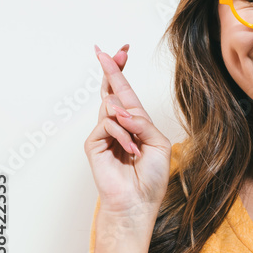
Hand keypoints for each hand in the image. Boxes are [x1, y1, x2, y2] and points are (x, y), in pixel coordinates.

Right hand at [83, 44, 171, 219]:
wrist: (138, 202)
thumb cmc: (150, 177)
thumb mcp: (158, 144)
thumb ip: (144, 123)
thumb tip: (124, 112)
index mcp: (135, 123)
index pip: (126, 92)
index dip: (123, 71)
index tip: (122, 50)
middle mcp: (118, 125)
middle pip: (112, 90)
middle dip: (113, 70)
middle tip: (111, 51)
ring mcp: (104, 133)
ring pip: (112, 108)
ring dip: (128, 121)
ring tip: (136, 144)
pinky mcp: (94, 144)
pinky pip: (108, 126)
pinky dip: (123, 136)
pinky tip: (131, 151)